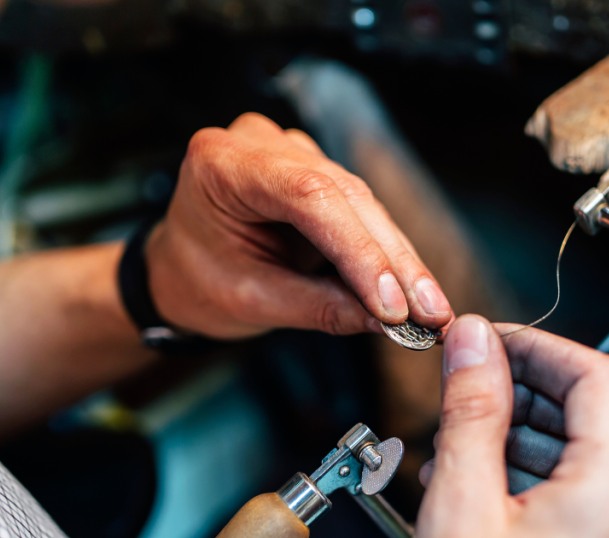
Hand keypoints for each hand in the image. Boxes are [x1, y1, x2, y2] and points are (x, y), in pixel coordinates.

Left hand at [144, 113, 453, 338]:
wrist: (177, 270)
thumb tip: (388, 322)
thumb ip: (319, 308)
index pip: (309, 196)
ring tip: (431, 309)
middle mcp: (260, 144)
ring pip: (362, 204)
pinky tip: (413, 288)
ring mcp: (290, 151)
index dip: (359, 251)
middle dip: (392, 262)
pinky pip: (360, 211)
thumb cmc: (197, 280)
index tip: (393, 304)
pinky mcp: (314, 171)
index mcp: (222, 164)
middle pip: (345, 197)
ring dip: (399, 260)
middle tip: (432, 312)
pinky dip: (386, 253)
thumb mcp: (250, 302)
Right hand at [393, 317, 608, 537]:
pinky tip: (485, 485)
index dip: (540, 346)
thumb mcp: (457, 512)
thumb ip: (472, 413)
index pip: (598, 379)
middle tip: (475, 380)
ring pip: (597, 455)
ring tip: (467, 437)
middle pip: (605, 413)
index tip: (488, 341)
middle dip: (537, 386)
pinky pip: (590, 501)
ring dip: (535, 429)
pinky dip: (543, 475)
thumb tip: (475, 342)